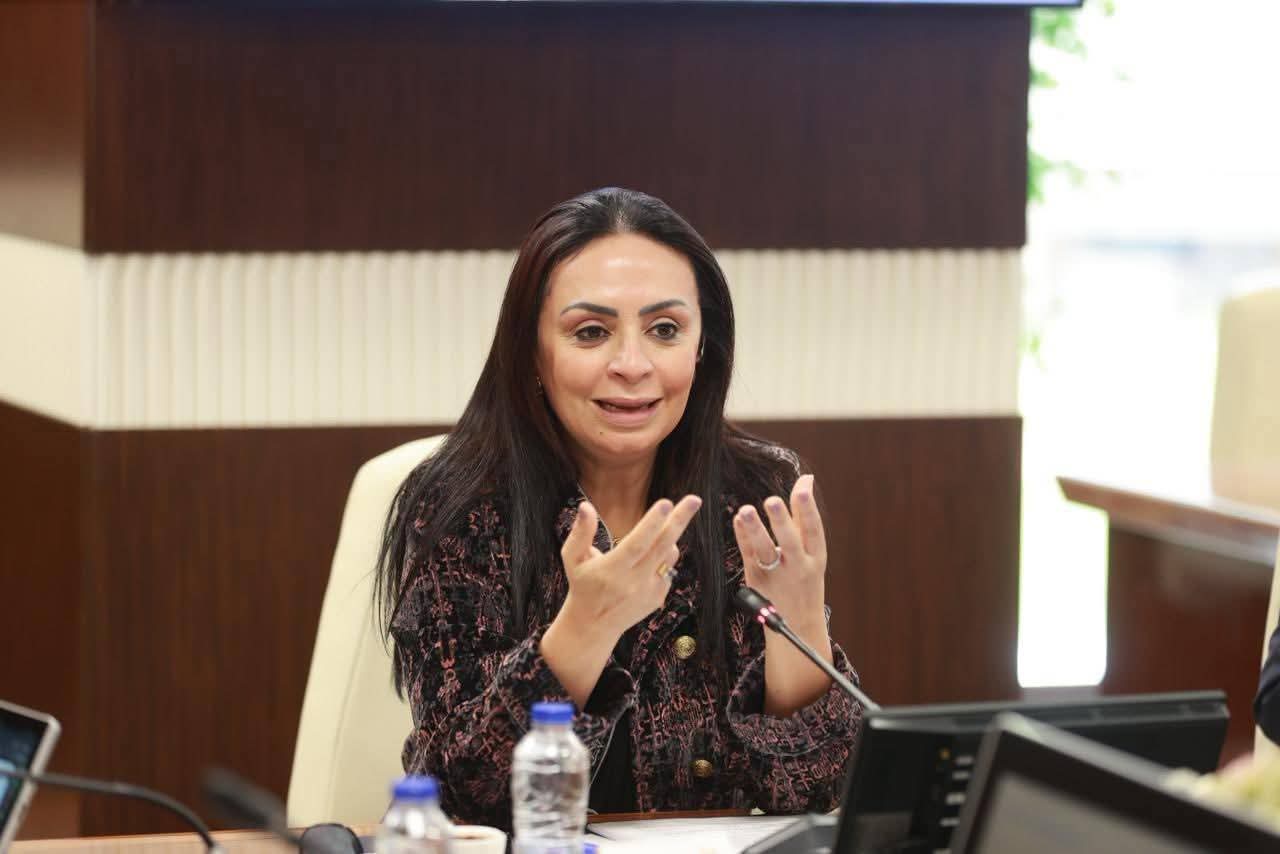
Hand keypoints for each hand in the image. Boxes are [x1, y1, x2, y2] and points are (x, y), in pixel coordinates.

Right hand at [559, 494, 702, 639]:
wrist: (594, 625)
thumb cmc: (582, 584)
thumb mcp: (573, 558)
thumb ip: (580, 532)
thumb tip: (586, 506)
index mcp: (612, 570)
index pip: (636, 544)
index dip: (651, 524)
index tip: (665, 503)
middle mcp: (633, 582)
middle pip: (661, 547)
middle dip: (679, 521)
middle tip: (694, 500)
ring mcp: (649, 591)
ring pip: (669, 556)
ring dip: (669, 537)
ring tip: (660, 529)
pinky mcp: (658, 598)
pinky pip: (668, 569)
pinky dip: (663, 558)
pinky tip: (647, 561)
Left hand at [733, 474, 826, 630]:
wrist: (798, 624)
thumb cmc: (804, 578)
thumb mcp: (812, 552)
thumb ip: (804, 516)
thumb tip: (805, 479)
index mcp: (815, 557)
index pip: (813, 530)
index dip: (808, 509)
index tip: (802, 489)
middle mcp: (798, 566)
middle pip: (789, 542)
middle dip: (781, 521)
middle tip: (772, 500)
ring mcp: (777, 576)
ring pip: (765, 552)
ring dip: (755, 530)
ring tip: (745, 511)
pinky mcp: (757, 580)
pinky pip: (749, 556)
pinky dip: (743, 537)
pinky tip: (738, 520)